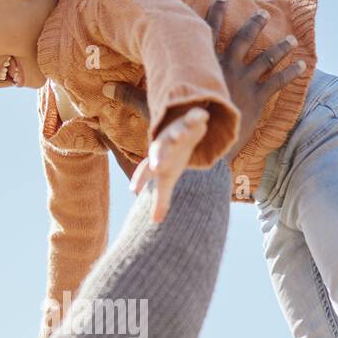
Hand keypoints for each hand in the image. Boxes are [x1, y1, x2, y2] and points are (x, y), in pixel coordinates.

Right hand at [104, 0, 305, 169]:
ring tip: (290, 39)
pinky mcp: (258, 98)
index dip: (215, 14)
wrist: (206, 148)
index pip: (209, 33)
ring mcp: (244, 81)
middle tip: (263, 13)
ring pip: (265, 59)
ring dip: (279, 48)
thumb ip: (131, 97)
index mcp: (204, 66)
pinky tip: (303, 65)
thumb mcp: (155, 109)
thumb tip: (103, 89)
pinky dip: (290, 73)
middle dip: (254, 25)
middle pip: (242, 39)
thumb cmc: (180, 129)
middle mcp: (226, 68)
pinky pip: (278, 82)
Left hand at [128, 107, 208, 223]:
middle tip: (156, 166)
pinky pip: (194, 118)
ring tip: (179, 135)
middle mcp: (164, 144)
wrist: (182, 129)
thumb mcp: (167, 178)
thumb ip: (161, 200)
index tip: (134, 190)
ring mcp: (177, 131)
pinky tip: (203, 115)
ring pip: (176, 132)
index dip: (140, 180)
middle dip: (158, 157)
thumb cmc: (172, 158)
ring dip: (177, 134)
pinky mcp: (191, 121)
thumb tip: (155, 222)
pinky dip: (198, 116)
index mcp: (157, 159)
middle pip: (159, 150)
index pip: (145, 170)